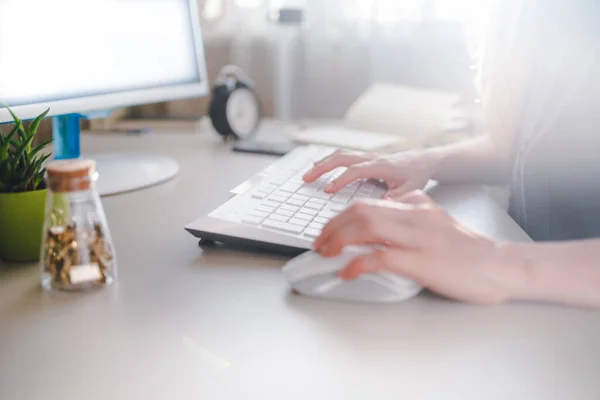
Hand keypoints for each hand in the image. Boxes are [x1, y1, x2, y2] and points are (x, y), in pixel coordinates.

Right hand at [303, 149, 437, 198]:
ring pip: (340, 154)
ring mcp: (367, 156)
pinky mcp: (365, 158)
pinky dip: (329, 160)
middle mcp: (371, 158)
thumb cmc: (417, 174)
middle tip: (306, 178)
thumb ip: (397, 197)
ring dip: (322, 163)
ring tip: (308, 173)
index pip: (355, 171)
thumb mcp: (412, 188)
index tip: (327, 190)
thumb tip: (381, 204)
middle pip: (341, 158)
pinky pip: (343, 156)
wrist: (423, 160)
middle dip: (322, 167)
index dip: (340, 180)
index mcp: (381, 166)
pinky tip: (320, 167)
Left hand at [314, 191, 515, 304]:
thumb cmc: (469, 251)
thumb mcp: (436, 223)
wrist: (501, 266)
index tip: (328, 230)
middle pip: (360, 211)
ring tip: (326, 253)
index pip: (367, 204)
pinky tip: (347, 272)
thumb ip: (411, 218)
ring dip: (338, 240)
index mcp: (416, 206)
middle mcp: (415, 215)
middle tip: (320, 242)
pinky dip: (357, 264)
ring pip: (365, 227)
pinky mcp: (422, 261)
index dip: (341, 217)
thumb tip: (381, 223)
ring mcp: (418, 237)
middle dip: (332, 226)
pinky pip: (380, 257)